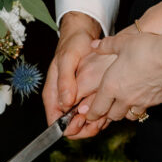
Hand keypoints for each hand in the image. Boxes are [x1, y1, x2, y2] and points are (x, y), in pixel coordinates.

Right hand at [42, 11, 102, 136]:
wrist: (83, 33)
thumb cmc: (73, 44)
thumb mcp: (68, 60)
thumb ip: (65, 81)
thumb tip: (65, 103)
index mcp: (52, 94)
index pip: (55, 122)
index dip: (68, 127)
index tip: (82, 122)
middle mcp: (62, 100)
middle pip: (70, 126)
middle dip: (85, 127)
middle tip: (99, 121)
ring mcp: (74, 99)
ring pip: (82, 122)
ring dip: (94, 122)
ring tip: (106, 115)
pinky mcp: (85, 96)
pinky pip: (91, 112)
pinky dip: (99, 114)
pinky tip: (109, 109)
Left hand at [83, 26, 161, 123]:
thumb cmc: (145, 48)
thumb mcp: (122, 42)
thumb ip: (106, 46)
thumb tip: (94, 45)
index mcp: (112, 86)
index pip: (97, 109)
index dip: (91, 114)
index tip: (89, 115)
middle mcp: (125, 98)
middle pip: (112, 116)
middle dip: (107, 114)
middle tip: (106, 110)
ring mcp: (142, 102)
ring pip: (130, 115)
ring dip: (125, 112)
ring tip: (125, 104)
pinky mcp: (157, 101)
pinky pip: (147, 108)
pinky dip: (142, 105)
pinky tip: (144, 96)